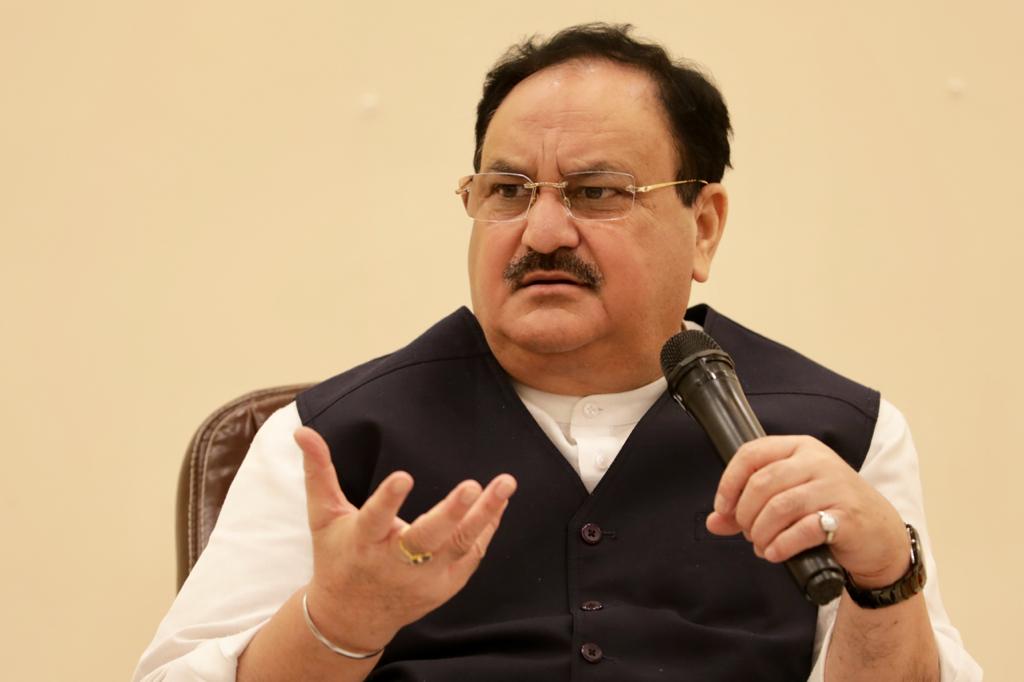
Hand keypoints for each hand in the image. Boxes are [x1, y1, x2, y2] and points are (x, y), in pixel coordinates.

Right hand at [294, 426, 516, 652]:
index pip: (375, 521)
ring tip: (505, 483)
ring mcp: (424, 579)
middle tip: (472, 485)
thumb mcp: (323, 517)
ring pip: (459, 546)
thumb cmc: (337, 557)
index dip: (388, 501)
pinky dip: (486, 527)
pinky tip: (499, 502)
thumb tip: (302, 430)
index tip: (403, 476)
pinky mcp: (445, 585)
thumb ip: (318, 472)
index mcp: (362, 543)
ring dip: (485, 514)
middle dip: (450, 512)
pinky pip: (471, 554)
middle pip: (427, 539)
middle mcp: (394, 564)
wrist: (352, 618)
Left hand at [705, 436, 909, 587]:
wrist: (880, 536)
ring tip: (761, 545)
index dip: (729, 483)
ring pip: (780, 506)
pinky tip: (775, 553)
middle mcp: (818, 461)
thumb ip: (749, 507)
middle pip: (762, 483)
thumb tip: (714, 521)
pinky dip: (781, 544)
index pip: (751, 453)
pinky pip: (803, 529)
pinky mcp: (847, 516)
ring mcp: (835, 486)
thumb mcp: (789, 499)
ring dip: (761, 532)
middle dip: (745, 514)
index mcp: (800, 447)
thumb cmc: (829, 511)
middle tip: (748, 533)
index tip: (723, 509)